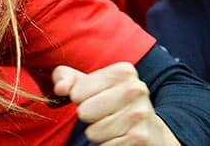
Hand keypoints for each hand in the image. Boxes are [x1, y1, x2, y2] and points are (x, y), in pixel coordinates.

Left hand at [52, 63, 179, 144]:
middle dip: (88, 116)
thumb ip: (65, 77)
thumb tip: (60, 89)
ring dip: (98, 132)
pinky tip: (120, 136)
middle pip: (84, 112)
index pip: (76, 93)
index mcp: (122, 71)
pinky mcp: (141, 138)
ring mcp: (140, 114)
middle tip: (103, 113)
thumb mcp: (88, 82)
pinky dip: (107, 144)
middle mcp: (135, 89)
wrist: (149, 127)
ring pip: (93, 132)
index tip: (96, 97)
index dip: (80, 99)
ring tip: (113, 124)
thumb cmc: (110, 100)